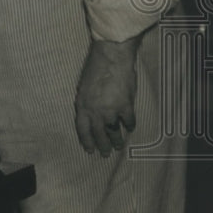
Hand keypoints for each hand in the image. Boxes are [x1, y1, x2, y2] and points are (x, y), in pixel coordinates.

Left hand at [74, 37, 139, 155]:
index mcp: (82, 105)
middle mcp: (95, 111)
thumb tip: (91, 114)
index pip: (82, 129)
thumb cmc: (95, 67)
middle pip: (98, 134)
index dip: (86, 141)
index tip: (89, 150)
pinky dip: (129, 125)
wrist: (111, 57)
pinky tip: (129, 128)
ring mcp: (111, 110)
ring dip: (116, 140)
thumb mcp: (84, 87)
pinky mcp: (126, 106)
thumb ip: (87, 102)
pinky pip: (128, 121)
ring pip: (114, 131)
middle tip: (105, 154)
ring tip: (118, 146)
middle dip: (102, 145)